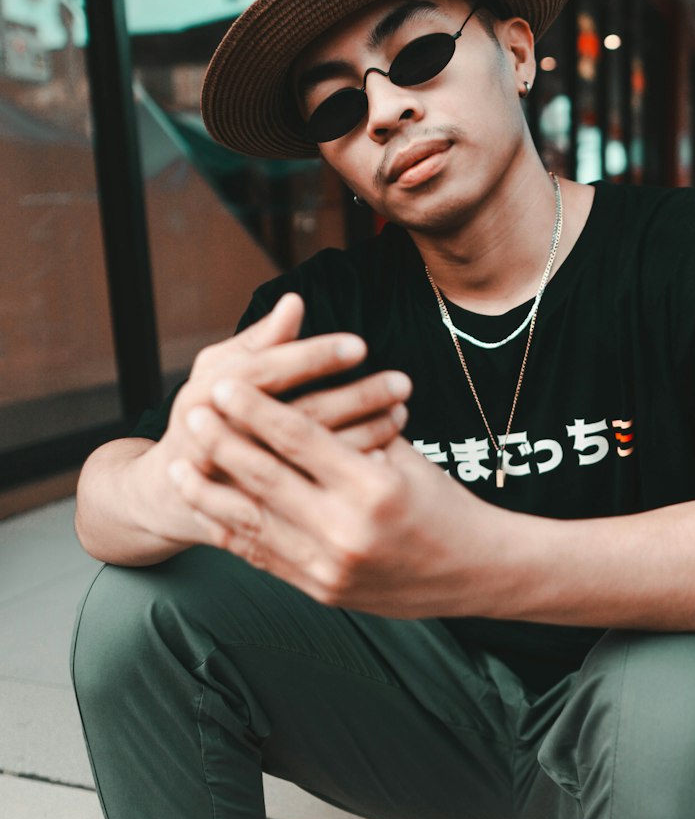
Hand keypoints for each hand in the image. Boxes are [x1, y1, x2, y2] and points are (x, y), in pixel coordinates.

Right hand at [134, 293, 411, 549]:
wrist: (168, 493)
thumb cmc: (205, 416)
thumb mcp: (220, 373)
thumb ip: (261, 342)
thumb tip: (295, 302)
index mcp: (211, 393)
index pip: (270, 371)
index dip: (315, 357)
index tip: (361, 345)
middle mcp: (222, 437)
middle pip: (298, 416)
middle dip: (355, 397)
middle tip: (402, 382)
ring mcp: (238, 481)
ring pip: (309, 459)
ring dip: (363, 434)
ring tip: (401, 413)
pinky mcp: (259, 516)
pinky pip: (310, 497)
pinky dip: (346, 480)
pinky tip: (385, 461)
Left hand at [166, 376, 495, 615]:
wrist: (474, 572)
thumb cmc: (442, 503)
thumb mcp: (407, 457)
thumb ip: (354, 428)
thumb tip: (303, 391)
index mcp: (374, 488)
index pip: (301, 439)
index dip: (257, 410)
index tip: (223, 385)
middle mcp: (348, 530)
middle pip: (266, 479)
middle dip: (221, 443)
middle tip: (189, 413)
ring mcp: (331, 567)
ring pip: (253, 524)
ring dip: (209, 493)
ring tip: (176, 467)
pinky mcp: (322, 591)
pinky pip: (263, 559)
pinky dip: (231, 532)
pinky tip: (208, 510)